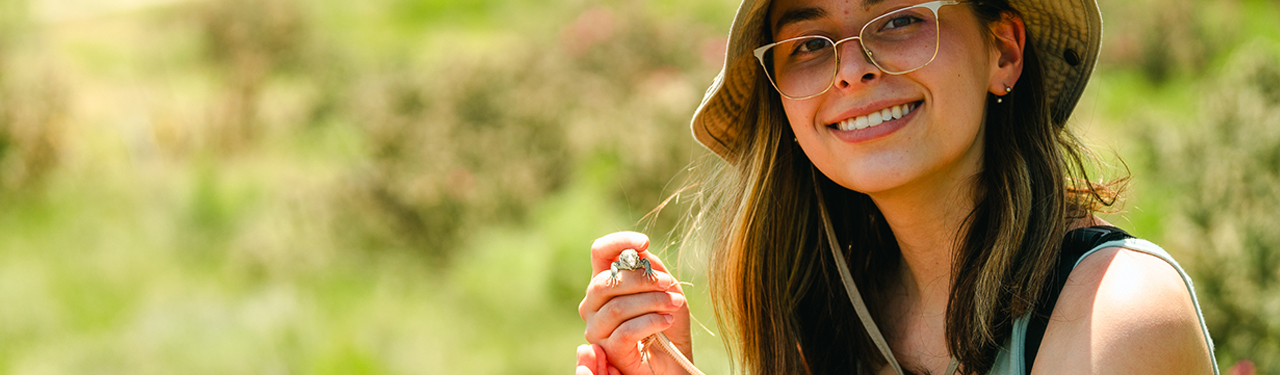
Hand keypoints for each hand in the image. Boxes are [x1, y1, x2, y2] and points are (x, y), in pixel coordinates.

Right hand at [578, 231, 692, 374]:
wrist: (675, 360)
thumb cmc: (668, 322)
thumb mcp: (666, 289)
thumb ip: (652, 268)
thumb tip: (640, 252)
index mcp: (605, 282)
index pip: (600, 252)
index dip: (619, 242)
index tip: (645, 242)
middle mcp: (593, 304)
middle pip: (606, 281)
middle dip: (641, 279)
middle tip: (668, 284)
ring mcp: (597, 328)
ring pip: (617, 307)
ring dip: (652, 302)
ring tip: (674, 304)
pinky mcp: (608, 350)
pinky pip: (626, 331)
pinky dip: (651, 322)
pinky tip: (668, 321)